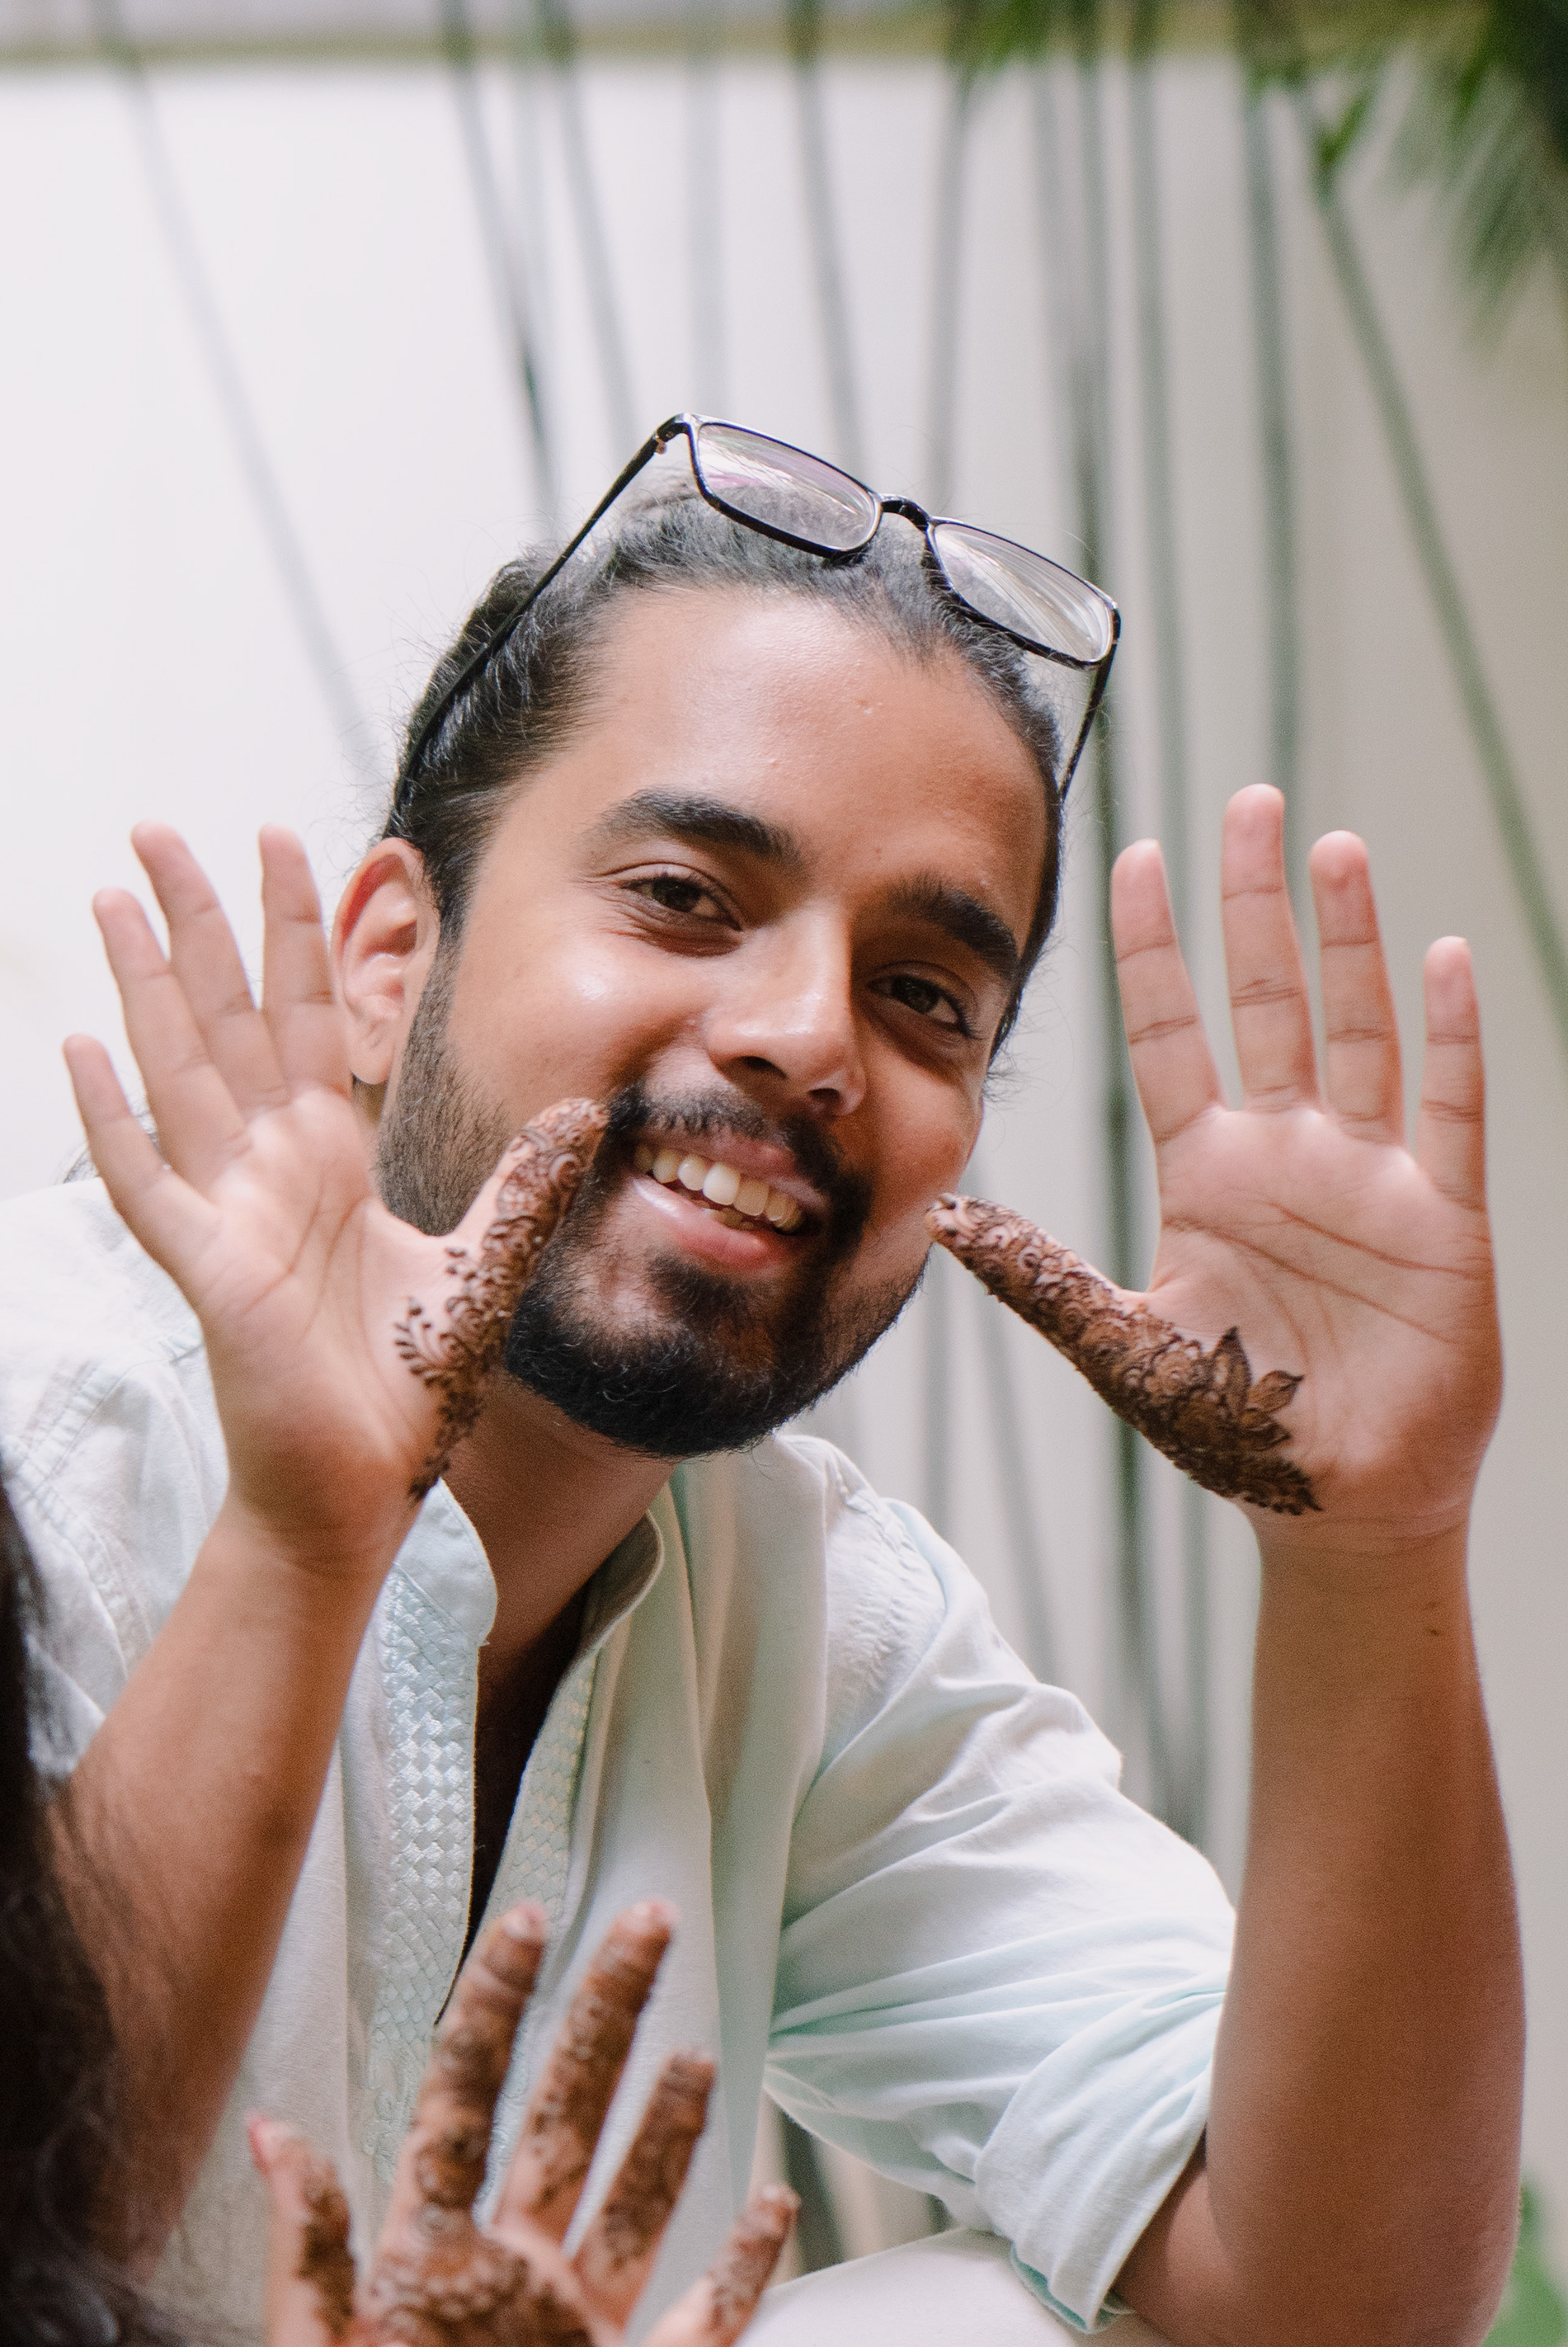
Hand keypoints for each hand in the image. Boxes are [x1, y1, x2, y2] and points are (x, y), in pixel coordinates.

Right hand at [65, 825, 602, 1574]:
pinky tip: (77, 1046)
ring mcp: (227, 1214)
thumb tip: (580, 1115)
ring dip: (142, 981)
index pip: (304, 1019)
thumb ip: (520, 1190)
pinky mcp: (205, 1269)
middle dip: (194, 918)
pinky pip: (144, 1182)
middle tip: (154, 828)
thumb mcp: (479, 1271)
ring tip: (110, 893)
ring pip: (176, 1070)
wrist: (361, 1493)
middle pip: (225, 1015)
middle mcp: (267, 1171)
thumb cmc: (396, 1395)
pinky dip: (110, 1119)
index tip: (280, 841)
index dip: (294, 930)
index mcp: (326, 1162)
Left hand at [251, 1905, 793, 2346]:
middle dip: (600, 2023)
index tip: (528, 1920)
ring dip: (664, 2124)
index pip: (466, 2106)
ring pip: (636, 2202)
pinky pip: (707, 2323)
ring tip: (688, 2041)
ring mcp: (583, 2346)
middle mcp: (511, 2288)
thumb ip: (310, 2263)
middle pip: (566, 2122)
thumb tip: (279, 2134)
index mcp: (429, 2269)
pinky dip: (745, 2267)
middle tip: (644, 1924)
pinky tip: (773, 2200)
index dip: (495, 2012)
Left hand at [933, 788, 1495, 1544]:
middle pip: (1270, 1001)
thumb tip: (945, 1220)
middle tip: (1248, 802)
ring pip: (1358, 1028)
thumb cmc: (1235, 1426)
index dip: (1155, 952)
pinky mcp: (1442, 1214)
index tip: (1134, 859)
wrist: (1332, 1500)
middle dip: (1255, 907)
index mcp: (1207, 1174)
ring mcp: (1368, 1174)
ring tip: (1331, 848)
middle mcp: (1289, 1153)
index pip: (1172, 1036)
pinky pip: (1446, 1105)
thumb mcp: (1121, 1347)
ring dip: (1347, 940)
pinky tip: (1440, 958)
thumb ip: (1040, 1280)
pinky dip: (1445, 1035)